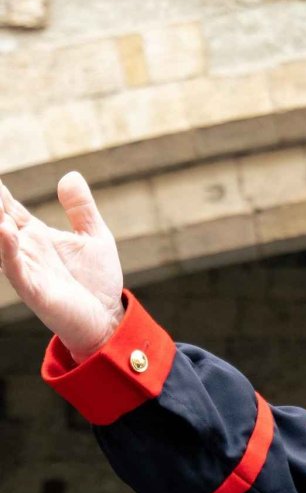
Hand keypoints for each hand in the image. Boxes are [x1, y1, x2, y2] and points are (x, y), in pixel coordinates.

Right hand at [0, 171, 123, 360]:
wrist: (107, 318)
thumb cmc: (97, 280)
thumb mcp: (94, 236)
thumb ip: (81, 208)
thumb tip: (69, 175)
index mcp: (37, 236)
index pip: (10, 208)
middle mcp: (26, 250)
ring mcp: (27, 269)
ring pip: (0, 242)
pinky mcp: (34, 289)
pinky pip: (16, 268)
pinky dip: (7, 250)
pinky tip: (5, 230)